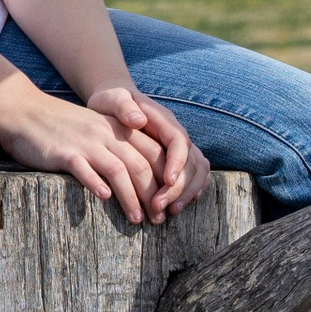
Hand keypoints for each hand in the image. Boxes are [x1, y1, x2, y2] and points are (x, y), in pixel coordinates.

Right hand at [0, 80, 208, 223]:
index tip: (169, 203)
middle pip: (140, 165)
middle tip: (159, 219)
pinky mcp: (65, 153)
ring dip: (132, 198)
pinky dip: (97, 185)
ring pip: (119, 171)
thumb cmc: (61, 127)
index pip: (153, 153)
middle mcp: (106, 134)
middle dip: (154, 195)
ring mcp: (86, 143)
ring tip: (138, 220)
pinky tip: (104, 200)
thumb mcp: (96, 129)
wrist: (24, 112)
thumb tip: (142, 176)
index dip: (165, 180)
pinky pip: (85, 170)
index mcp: (117, 128)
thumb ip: (118, 145)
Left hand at [81, 83, 211, 219]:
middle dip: (179, 187)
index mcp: (164, 120)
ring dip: (188, 192)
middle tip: (158, 207)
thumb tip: (138, 119)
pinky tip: (178, 206)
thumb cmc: (112, 102)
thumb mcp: (113, 99)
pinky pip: (195, 175)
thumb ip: (124, 107)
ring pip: (197, 171)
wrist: (116, 102)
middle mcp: (177, 134)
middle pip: (191, 161)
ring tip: (170, 212)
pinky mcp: (177, 158)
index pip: (179, 141)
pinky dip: (192, 190)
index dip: (178, 162)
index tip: (168, 181)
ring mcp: (179, 147)